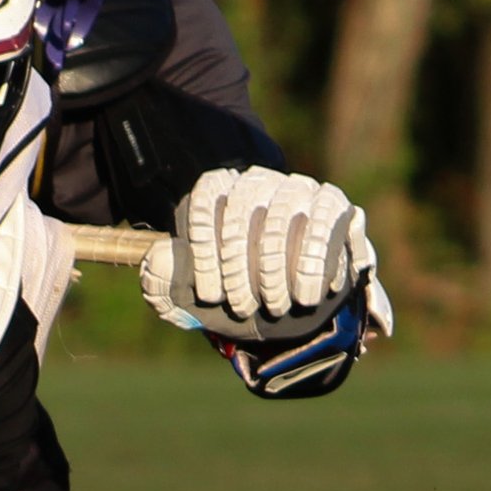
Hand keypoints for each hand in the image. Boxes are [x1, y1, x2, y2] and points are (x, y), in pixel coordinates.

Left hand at [143, 168, 374, 340]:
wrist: (288, 307)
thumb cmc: (233, 295)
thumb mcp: (191, 299)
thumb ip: (164, 284)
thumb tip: (157, 261)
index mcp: (215, 193)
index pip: (204, 201)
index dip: (204, 251)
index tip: (210, 295)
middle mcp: (255, 183)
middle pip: (242, 207)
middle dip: (240, 266)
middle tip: (242, 308)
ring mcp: (296, 190)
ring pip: (283, 216)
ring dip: (277, 268)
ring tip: (276, 306)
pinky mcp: (333, 205)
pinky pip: (325, 222)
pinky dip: (317, 262)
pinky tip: (310, 294)